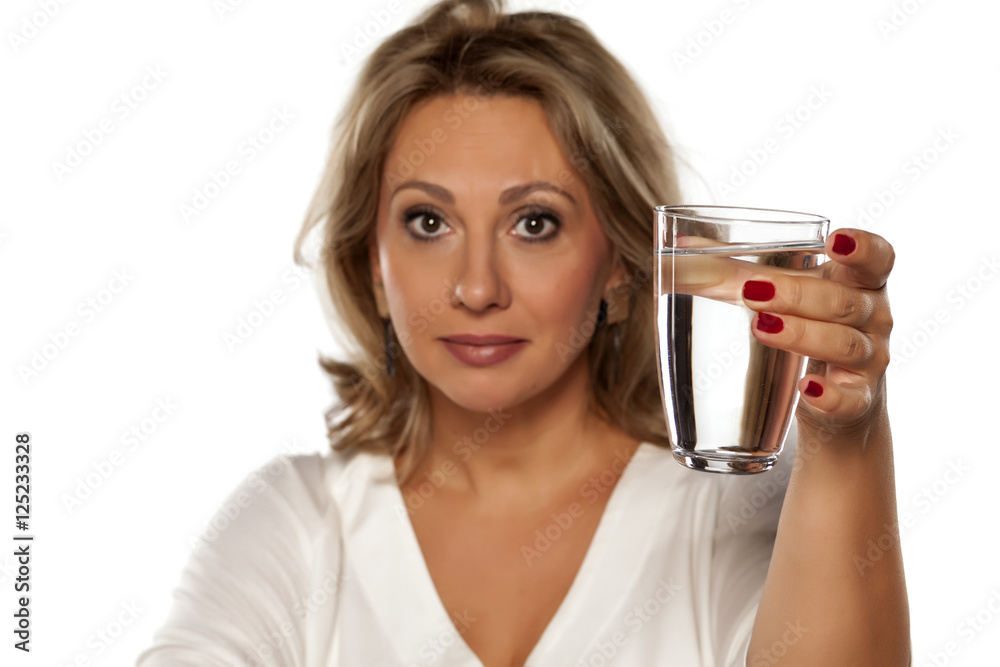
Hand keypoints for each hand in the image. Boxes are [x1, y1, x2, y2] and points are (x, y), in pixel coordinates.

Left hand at [741, 229, 894, 432]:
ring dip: (802, 334)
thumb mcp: (784, 298)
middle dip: (797, 294)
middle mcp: (873, 318)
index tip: (835, 240)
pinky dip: (829, 395)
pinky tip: (806, 390)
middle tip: (753, 292)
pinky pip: (849, 399)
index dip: (861, 248)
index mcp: (858, 282)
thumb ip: (737, 272)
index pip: (877, 259)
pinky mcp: (858, 401)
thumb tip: (682, 248)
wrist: (839, 403)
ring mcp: (870, 361)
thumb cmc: (809, 329)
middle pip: (843, 301)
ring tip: (761, 328)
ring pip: (844, 344)